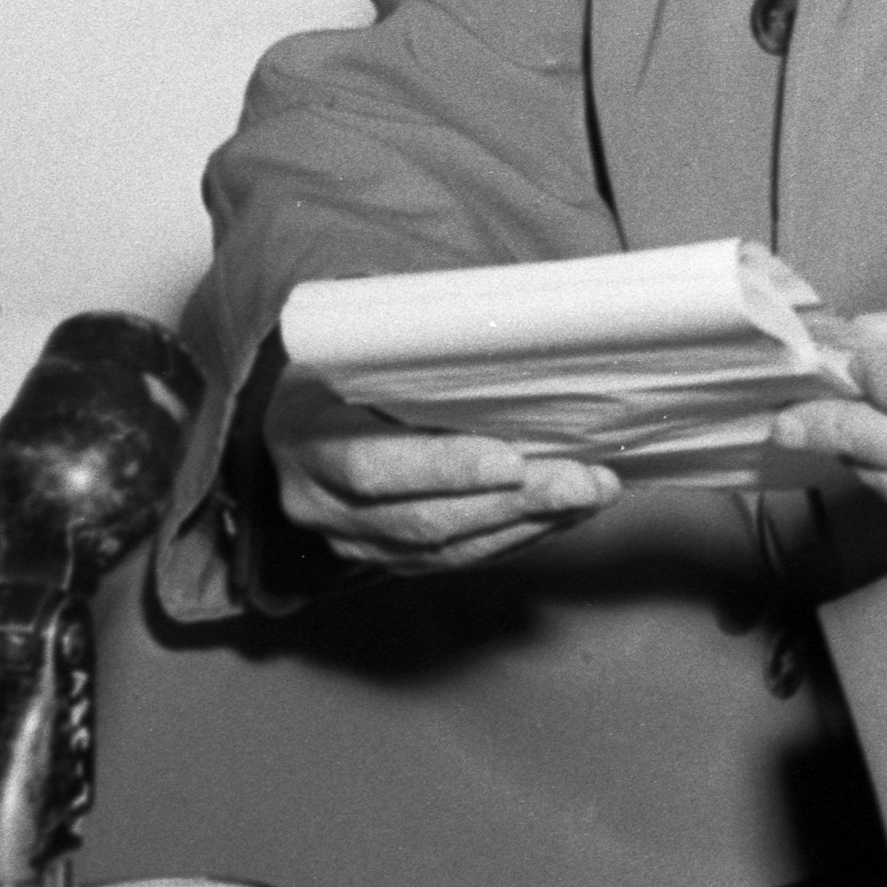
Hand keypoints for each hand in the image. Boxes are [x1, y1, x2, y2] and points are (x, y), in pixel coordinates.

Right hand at [262, 368, 618, 574]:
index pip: (373, 468)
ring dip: (528, 523)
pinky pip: (456, 559)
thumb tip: (517, 327)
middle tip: (584, 482)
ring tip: (592, 495)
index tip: (512, 460)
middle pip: (422, 519)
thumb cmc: (339, 364)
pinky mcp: (386, 558)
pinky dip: (516, 536)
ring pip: (445, 548)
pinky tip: (564, 514)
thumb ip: (416, 349)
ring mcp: (352, 539)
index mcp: (306, 437)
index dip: (444, 469)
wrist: (294, 416)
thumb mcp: (355, 346)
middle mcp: (320, 502)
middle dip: (513, 503)